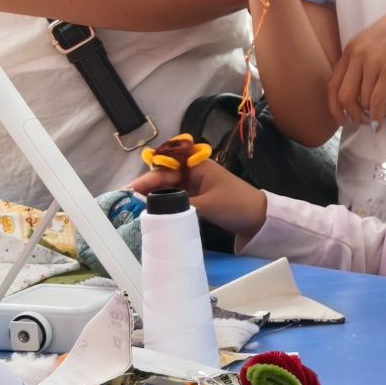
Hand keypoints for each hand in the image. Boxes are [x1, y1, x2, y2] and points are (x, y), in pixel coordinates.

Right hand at [129, 160, 267, 242]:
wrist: (259, 218)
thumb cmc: (235, 205)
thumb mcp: (206, 206)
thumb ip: (179, 206)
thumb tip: (153, 209)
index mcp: (196, 166)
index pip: (164, 170)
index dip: (145, 181)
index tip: (128, 191)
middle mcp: (193, 172)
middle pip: (163, 177)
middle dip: (145, 188)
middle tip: (126, 201)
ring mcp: (196, 185)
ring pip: (168, 188)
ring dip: (153, 196)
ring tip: (133, 207)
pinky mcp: (198, 197)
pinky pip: (176, 197)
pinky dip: (164, 203)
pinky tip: (152, 211)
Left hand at [330, 0, 385, 130]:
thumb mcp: (373, 43)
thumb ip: (362, 63)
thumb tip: (362, 94)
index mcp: (350, 50)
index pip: (332, 85)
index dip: (334, 107)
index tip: (342, 119)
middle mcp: (357, 57)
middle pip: (344, 97)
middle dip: (353, 115)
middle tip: (365, 121)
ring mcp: (373, 63)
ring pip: (364, 101)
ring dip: (375, 113)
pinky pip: (378, 101)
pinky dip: (381, 114)